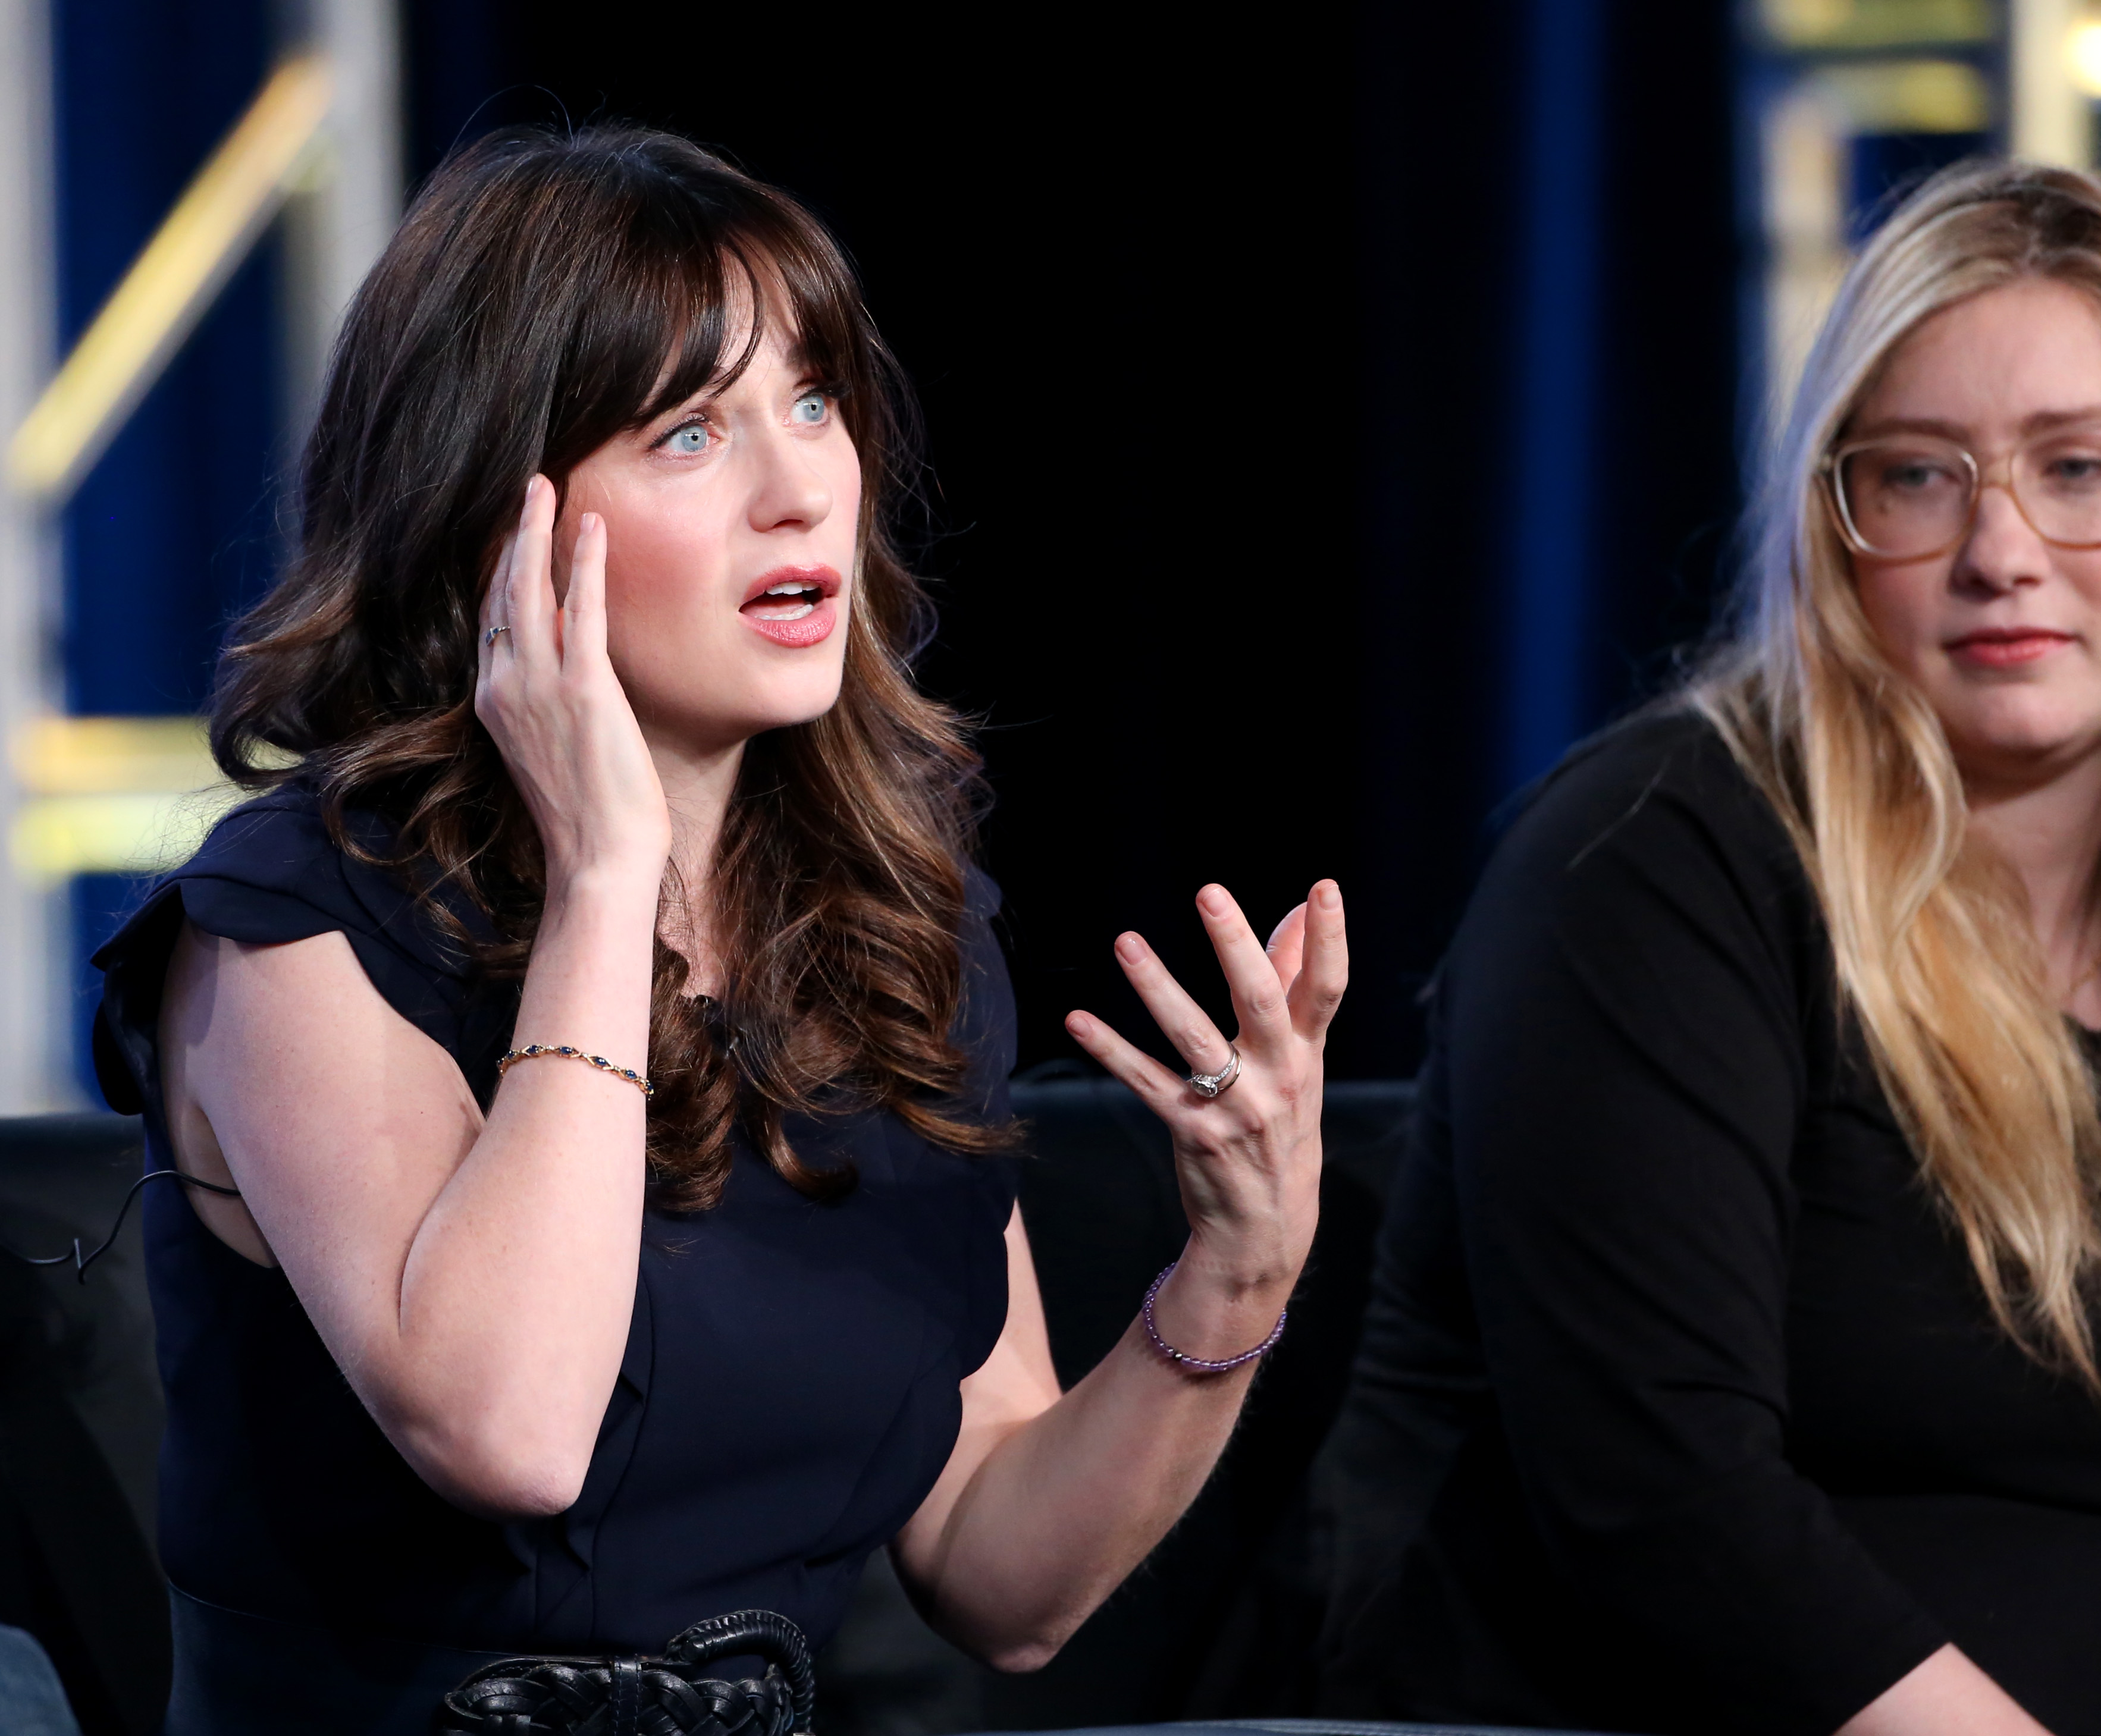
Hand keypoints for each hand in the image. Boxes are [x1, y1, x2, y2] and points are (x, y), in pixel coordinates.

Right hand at [475, 476, 670, 891]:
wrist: (598, 859)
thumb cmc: (587, 816)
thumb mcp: (552, 748)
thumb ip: (548, 702)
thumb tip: (569, 665)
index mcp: (494, 701)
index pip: (491, 617)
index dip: (502, 568)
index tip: (514, 531)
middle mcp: (505, 686)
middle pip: (501, 591)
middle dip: (512, 533)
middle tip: (527, 487)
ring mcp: (540, 686)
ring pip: (529, 589)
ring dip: (538, 531)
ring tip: (546, 487)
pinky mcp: (584, 690)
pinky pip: (582, 610)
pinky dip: (585, 563)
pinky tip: (592, 525)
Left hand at [1065, 881, 1346, 1322]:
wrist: (1268, 1231)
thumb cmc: (1281, 1130)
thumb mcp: (1299, 1064)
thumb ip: (1293, 989)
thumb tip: (1295, 918)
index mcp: (1306, 1054)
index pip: (1326, 988)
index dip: (1329, 938)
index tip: (1325, 888)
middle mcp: (1278, 1077)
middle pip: (1260, 999)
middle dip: (1236, 944)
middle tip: (1210, 893)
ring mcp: (1236, 1108)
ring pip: (1194, 1037)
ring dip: (1157, 986)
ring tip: (1126, 942)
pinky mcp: (1193, 1132)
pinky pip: (1147, 1083)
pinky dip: (1111, 1050)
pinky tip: (1078, 1020)